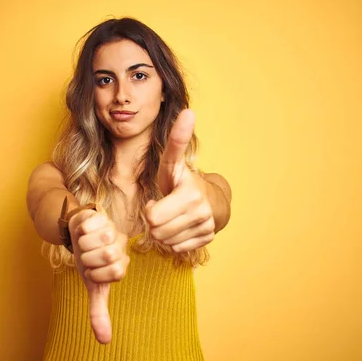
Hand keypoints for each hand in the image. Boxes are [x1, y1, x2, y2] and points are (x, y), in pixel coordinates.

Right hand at [69, 208, 129, 343]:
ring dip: (83, 245)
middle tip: (88, 256)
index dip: (98, 273)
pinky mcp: (100, 216)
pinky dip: (80, 232)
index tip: (93, 271)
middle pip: (107, 255)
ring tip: (86, 244)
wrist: (77, 234)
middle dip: (89, 259)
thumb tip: (105, 342)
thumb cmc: (88, 259)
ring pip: (96, 241)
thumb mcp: (92, 286)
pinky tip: (84, 231)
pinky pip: (87, 227)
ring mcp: (112, 229)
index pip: (116, 273)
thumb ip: (99, 312)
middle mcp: (122, 246)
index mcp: (122, 263)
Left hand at [146, 109, 214, 251]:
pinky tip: (180, 227)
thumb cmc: (182, 181)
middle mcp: (200, 214)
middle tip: (163, 210)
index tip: (157, 200)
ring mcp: (205, 228)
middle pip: (157, 232)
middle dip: (156, 223)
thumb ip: (176, 141)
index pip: (153, 218)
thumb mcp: (173, 163)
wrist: (211, 199)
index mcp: (189, 195)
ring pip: (167, 242)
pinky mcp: (207, 240)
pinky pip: (177, 249)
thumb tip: (188, 111)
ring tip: (172, 218)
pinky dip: (175, 240)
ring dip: (164, 232)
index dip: (150, 210)